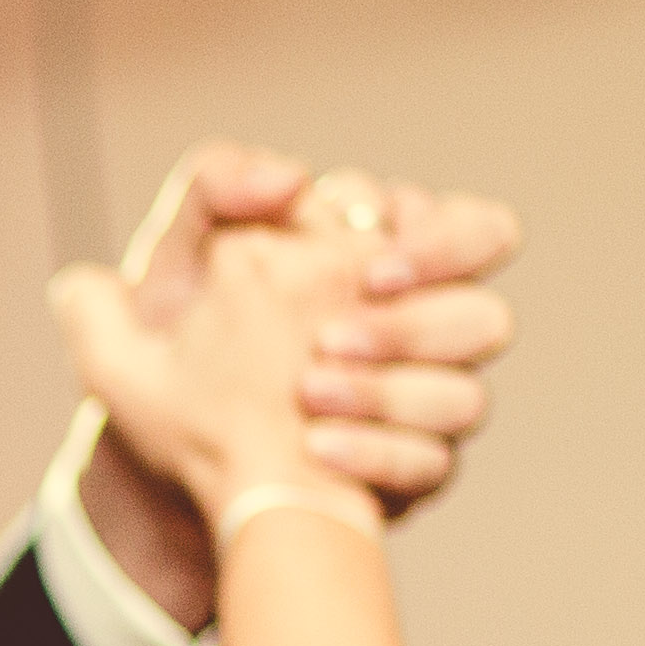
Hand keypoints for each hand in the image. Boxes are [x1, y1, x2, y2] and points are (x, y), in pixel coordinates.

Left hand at [72, 148, 521, 623]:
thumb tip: (291, 176)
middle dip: (418, 327)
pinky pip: (432, 468)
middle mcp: (422, 331)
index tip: (369, 271)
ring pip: (468, 400)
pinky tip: (315, 444)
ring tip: (307, 392)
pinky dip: (374, 454)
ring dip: (389, 392)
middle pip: (489, 320)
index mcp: (387, 262)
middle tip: (332, 337)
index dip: (443, 247)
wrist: (155, 432)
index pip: (478, 232)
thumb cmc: (172, 326)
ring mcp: (423, 404)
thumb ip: (218, 185)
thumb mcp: (178, 252)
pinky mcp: (410, 469)